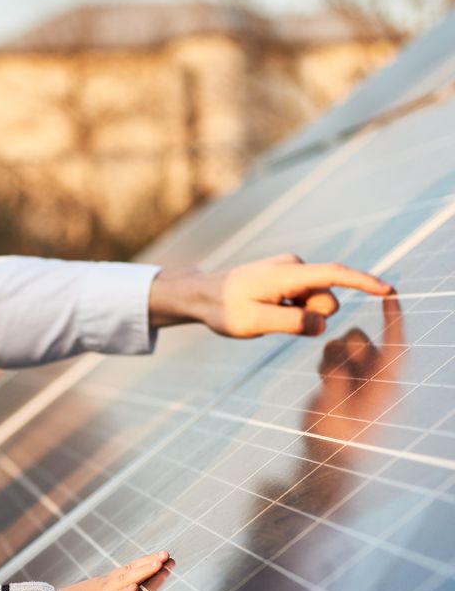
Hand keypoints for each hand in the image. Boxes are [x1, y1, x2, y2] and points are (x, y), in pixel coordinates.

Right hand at [56, 552, 169, 590]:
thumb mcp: (100, 589)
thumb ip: (117, 585)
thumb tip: (138, 583)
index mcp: (109, 581)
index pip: (131, 568)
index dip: (148, 561)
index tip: (167, 556)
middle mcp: (106, 585)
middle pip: (130, 572)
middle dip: (150, 565)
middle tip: (167, 556)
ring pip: (124, 582)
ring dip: (141, 573)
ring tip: (157, 565)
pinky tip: (134, 588)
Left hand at [149, 254, 393, 337]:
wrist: (202, 294)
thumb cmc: (224, 309)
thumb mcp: (253, 323)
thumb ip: (290, 323)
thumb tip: (322, 323)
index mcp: (286, 274)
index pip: (334, 275)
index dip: (363, 283)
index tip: (388, 290)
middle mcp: (294, 266)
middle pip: (327, 300)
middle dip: (312, 317)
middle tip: (273, 319)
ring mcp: (292, 271)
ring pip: (317, 304)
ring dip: (300, 315)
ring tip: (266, 313)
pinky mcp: (289, 279)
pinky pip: (306, 302)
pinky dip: (294, 312)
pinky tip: (268, 309)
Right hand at [309, 294, 403, 441]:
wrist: (330, 459)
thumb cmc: (338, 439)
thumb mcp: (335, 409)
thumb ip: (338, 381)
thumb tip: (338, 359)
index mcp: (385, 385)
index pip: (395, 345)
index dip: (394, 318)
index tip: (390, 293)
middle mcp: (376, 377)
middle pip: (361, 340)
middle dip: (344, 347)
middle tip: (332, 371)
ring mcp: (360, 379)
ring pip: (344, 345)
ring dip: (332, 355)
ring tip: (326, 381)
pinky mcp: (345, 382)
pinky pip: (334, 357)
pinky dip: (326, 364)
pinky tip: (324, 383)